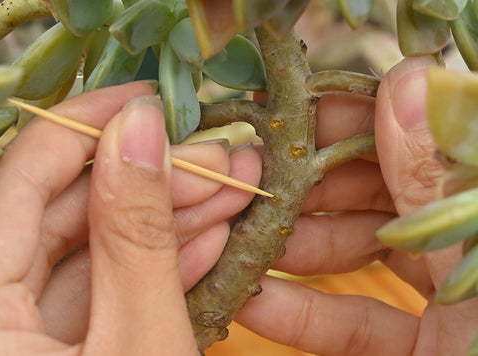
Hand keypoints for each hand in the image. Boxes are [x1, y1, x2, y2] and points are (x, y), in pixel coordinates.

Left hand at [0, 82, 261, 354]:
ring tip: (233, 194)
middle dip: (156, 181)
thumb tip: (141, 130)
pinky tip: (208, 239)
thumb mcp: (142, 341)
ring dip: (168, 222)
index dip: (88, 125)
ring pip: (91, 250)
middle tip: (222, 161)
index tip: (150, 100)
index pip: (22, 176)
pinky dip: (154, 267)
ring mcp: (22, 332)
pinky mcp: (59, 349)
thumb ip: (136, 235)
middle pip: (64, 212)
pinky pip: (100, 291)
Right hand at [236, 57, 477, 354]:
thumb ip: (445, 179)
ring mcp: (447, 303)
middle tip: (254, 182)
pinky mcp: (420, 350)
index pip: (423, 139)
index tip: (296, 113)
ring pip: (361, 256)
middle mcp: (471, 250)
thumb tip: (408, 79)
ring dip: (297, 250)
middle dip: (312, 187)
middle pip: (381, 194)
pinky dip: (306, 316)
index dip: (360, 118)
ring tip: (245, 241)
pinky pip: (358, 325)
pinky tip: (254, 302)